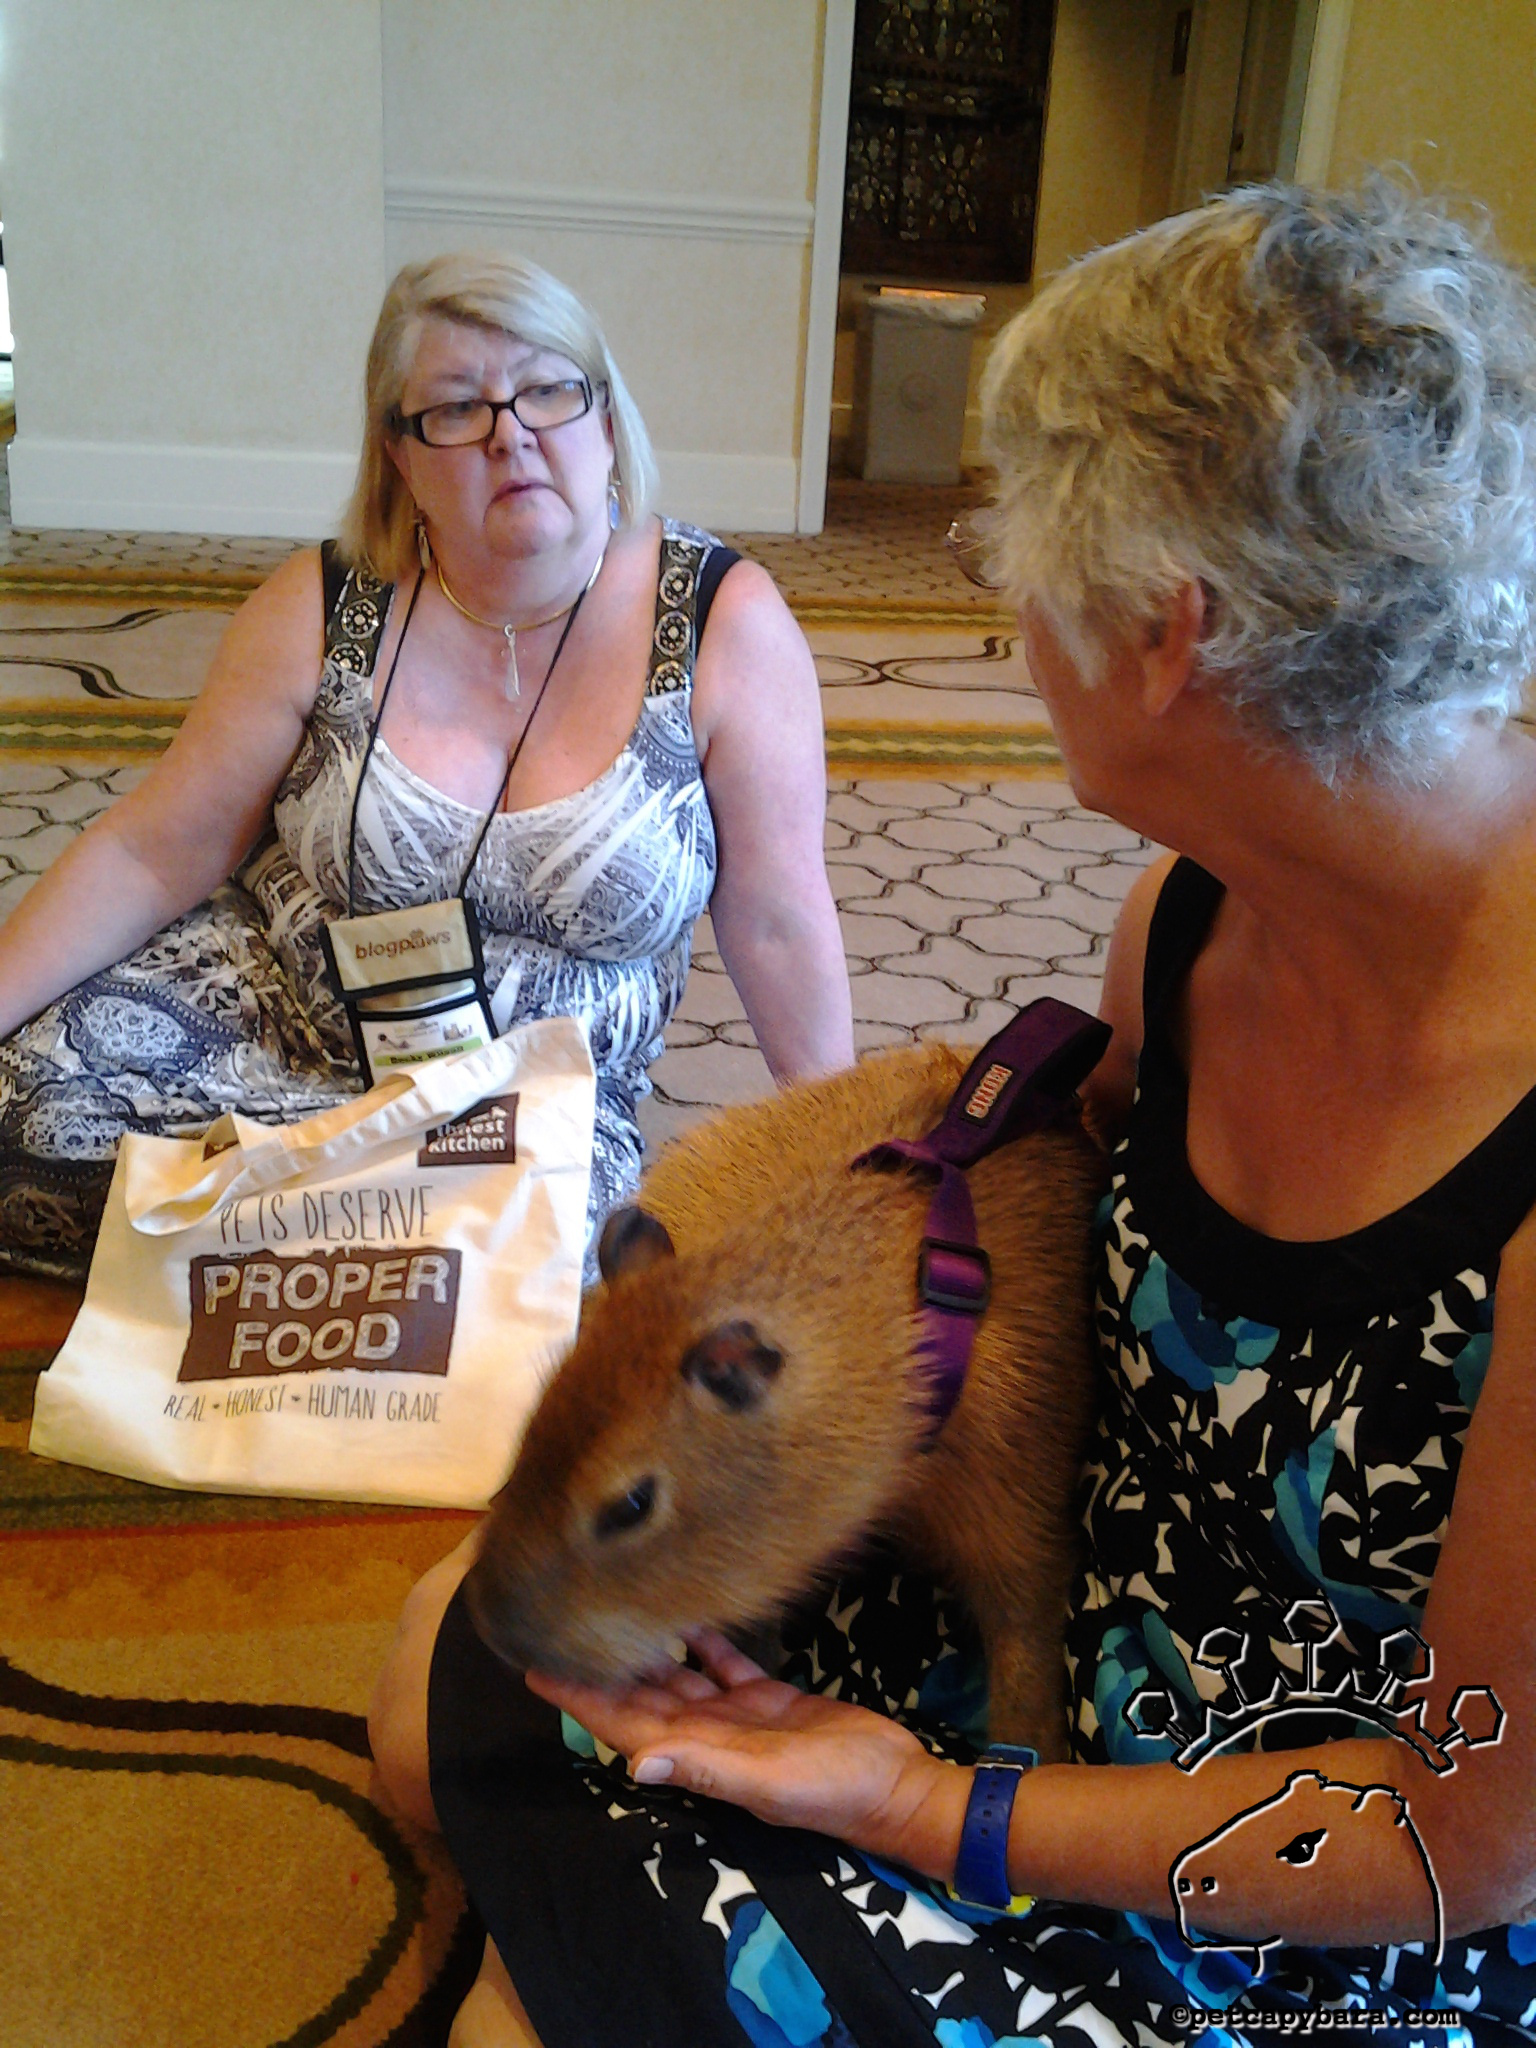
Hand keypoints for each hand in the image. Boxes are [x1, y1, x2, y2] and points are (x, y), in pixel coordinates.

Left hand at [526, 1626, 968, 1876]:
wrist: (894, 1785)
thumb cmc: (832, 1790)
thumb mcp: (769, 1781)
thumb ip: (707, 1767)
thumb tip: (639, 1764)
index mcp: (698, 1756)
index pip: (622, 1724)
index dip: (579, 1698)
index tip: (534, 1667)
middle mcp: (707, 1735)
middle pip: (640, 1696)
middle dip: (599, 1667)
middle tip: (559, 1621)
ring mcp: (736, 1716)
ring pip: (676, 1677)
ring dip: (645, 1649)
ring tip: (610, 1606)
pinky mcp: (767, 1697)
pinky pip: (723, 1664)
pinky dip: (701, 1639)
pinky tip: (684, 1607)